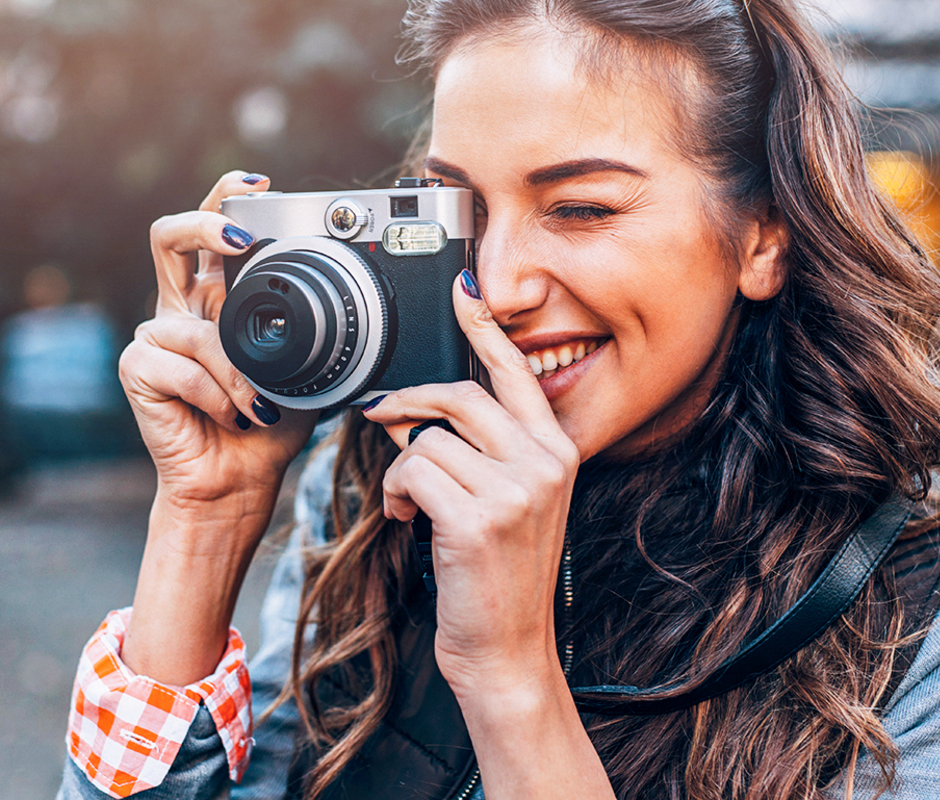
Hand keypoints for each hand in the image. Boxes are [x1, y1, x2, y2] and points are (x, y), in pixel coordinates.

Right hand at [119, 171, 316, 526]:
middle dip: (204, 223)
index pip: (212, 229)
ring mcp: (156, 338)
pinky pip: (182, 368)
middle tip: (241, 237)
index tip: (263, 185)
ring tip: (259, 405)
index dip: (227, 197)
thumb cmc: (270, 424)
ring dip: (236, 372)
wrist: (237, 480)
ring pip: (193, 325)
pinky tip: (234, 417)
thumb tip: (364, 307)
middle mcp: (184, 309)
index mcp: (219, 298)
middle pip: (167, 236)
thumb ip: (316, 334)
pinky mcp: (138, 370)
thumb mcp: (305, 370)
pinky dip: (218, 397)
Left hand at [362, 271, 579, 696]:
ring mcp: (515, 490)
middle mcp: (544, 463)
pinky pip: (412, 471)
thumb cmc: (500, 576)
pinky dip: (395, 493)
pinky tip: (405, 519)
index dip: (484, 328)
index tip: (463, 290)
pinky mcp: (478, 517)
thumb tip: (420, 405)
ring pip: (428, 437)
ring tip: (409, 502)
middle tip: (383, 419)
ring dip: (402, 469)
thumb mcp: (514, 503)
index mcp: (557, 452)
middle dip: (409, 404)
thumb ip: (487, 450)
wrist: (507, 649)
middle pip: (459, 395)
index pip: (515, 372)